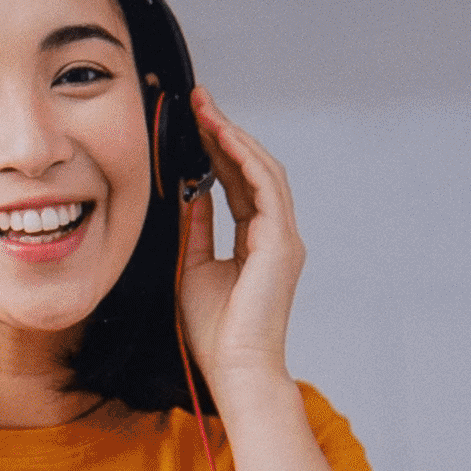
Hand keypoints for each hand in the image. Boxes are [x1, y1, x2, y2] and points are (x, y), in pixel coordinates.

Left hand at [171, 87, 306, 401]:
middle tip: (199, 100)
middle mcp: (277, 234)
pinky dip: (244, 159)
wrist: (235, 369)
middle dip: (225, 132)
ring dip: (234, 137)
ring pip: (263, 171)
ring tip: (207, 110)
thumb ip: (197, 228)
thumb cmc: (215, 332)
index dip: (218, 150)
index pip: (239, 182)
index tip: (195, 121)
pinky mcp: (280, 243)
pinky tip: (221, 137)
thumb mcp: (194, 266)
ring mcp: (283, 237)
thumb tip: (187, 193)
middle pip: (254, 168)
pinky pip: (265, 188)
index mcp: (259, 241)